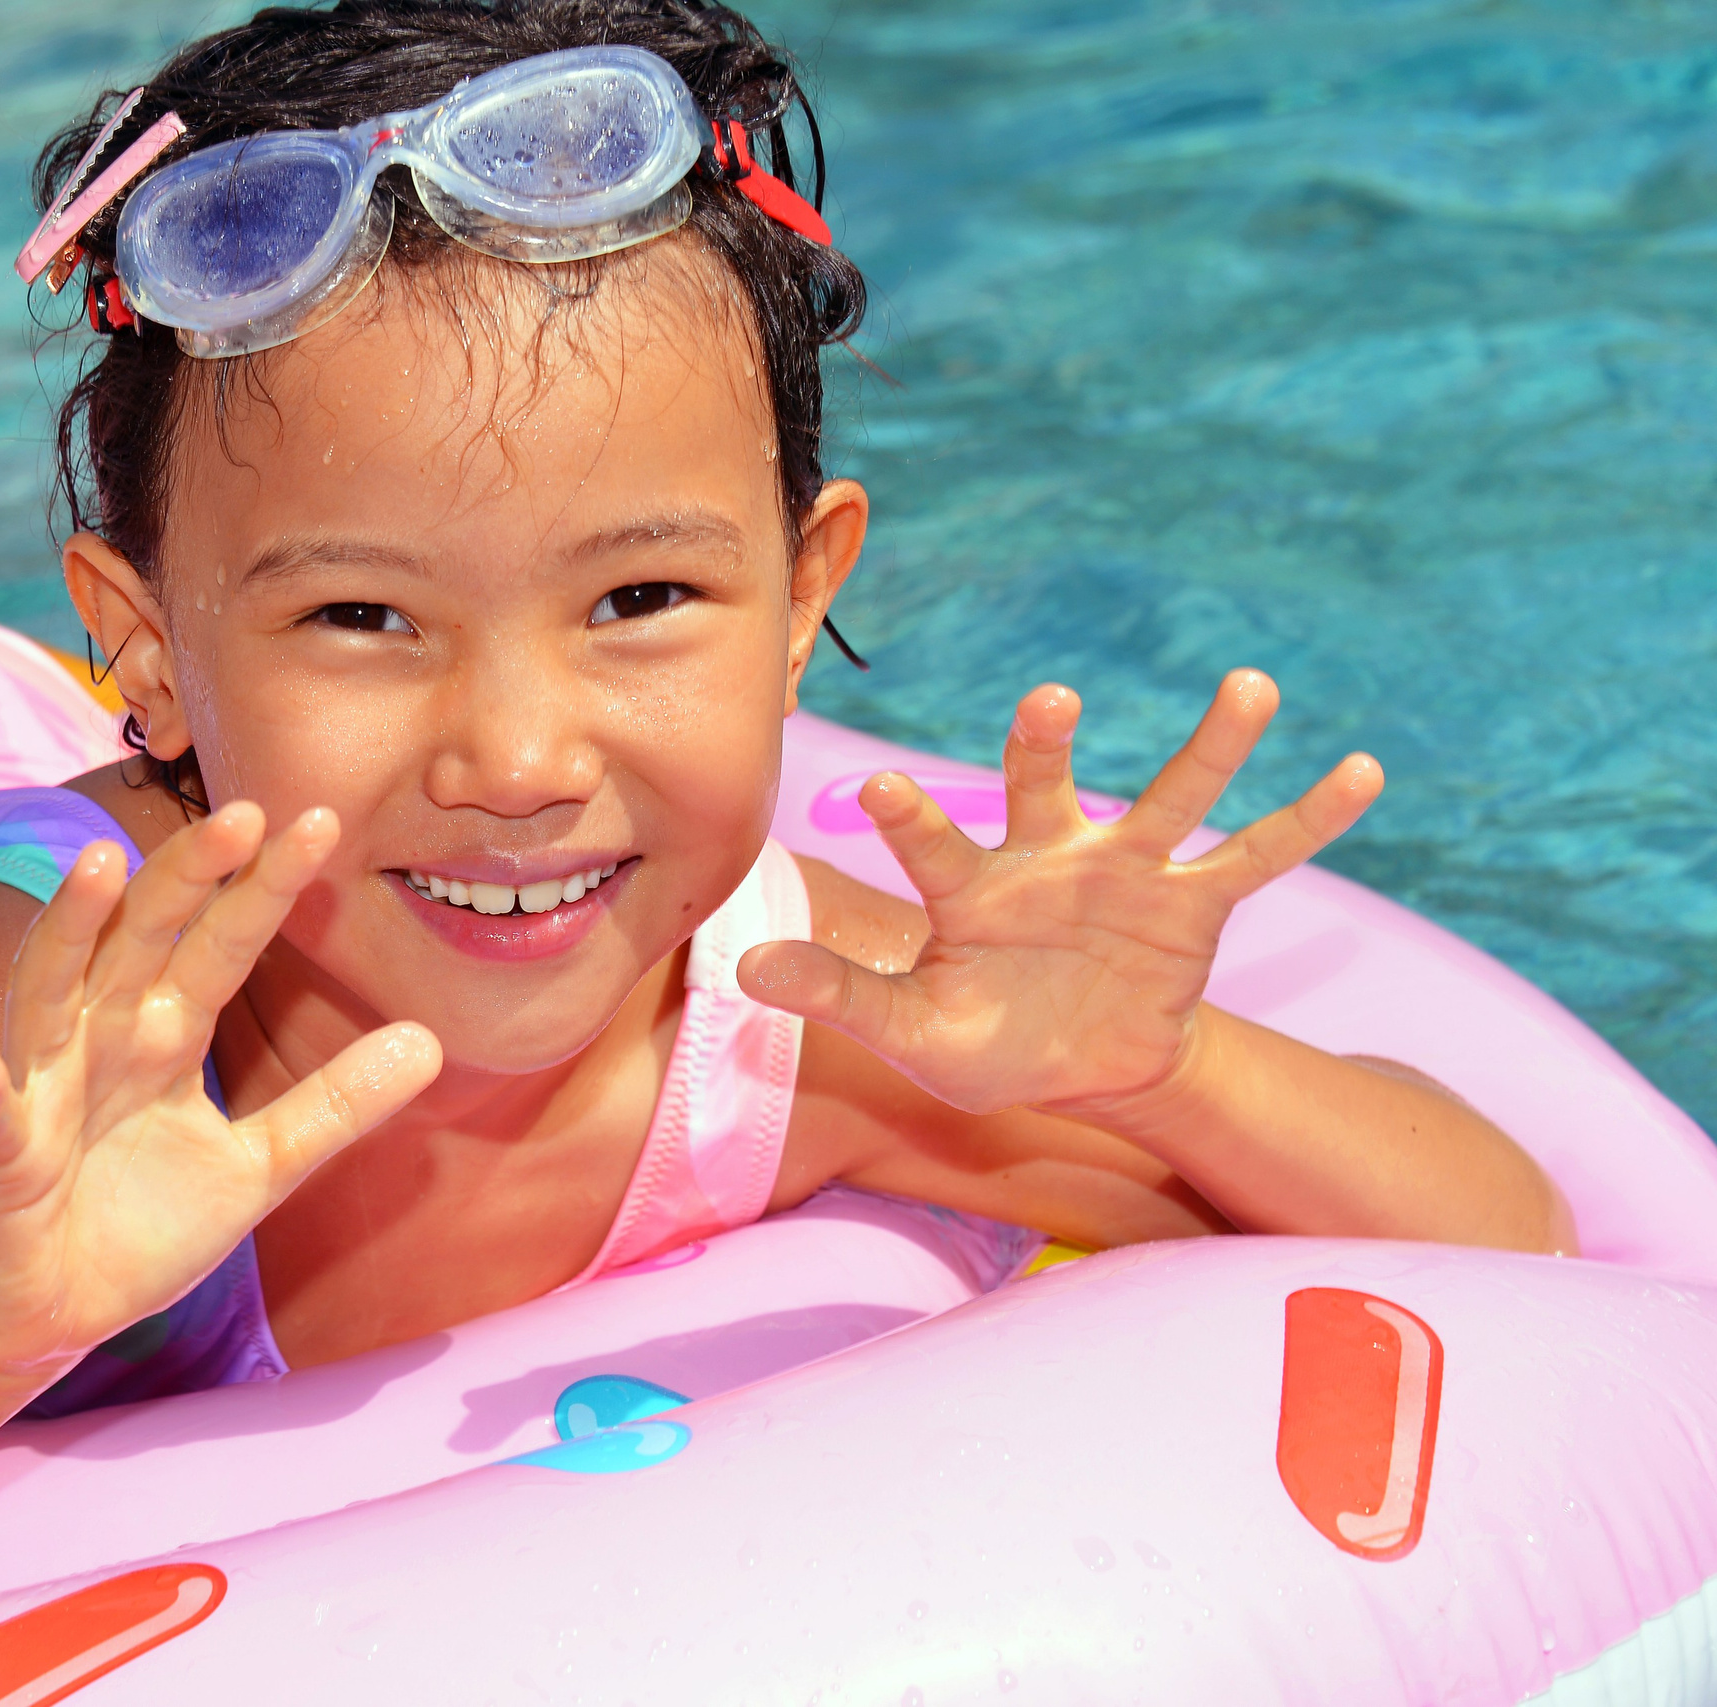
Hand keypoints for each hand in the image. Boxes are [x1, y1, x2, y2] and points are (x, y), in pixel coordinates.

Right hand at [0, 802, 439, 1385]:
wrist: (49, 1318)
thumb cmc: (138, 1228)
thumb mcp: (260, 1168)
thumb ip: (334, 1105)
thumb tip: (432, 1041)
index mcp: (163, 1037)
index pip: (220, 945)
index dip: (262, 887)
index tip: (317, 821)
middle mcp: (101, 1043)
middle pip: (140, 939)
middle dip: (185, 876)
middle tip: (241, 812)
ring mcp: (43, 1094)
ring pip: (49, 992)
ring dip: (69, 929)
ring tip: (98, 865)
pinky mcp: (2, 1164)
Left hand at [740, 670, 1379, 1116]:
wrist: (1078, 1072)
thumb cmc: (982, 1043)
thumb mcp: (912, 1033)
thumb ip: (840, 994)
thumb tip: (747, 965)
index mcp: (969, 889)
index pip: (931, 843)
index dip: (906, 817)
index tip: (874, 787)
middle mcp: (1047, 860)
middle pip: (1043, 786)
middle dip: (1043, 745)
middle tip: (1049, 701)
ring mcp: (1126, 875)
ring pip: (1169, 797)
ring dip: (1211, 745)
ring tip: (1250, 686)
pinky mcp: (1193, 905)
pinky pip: (1258, 857)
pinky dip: (1309, 818)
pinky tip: (1359, 770)